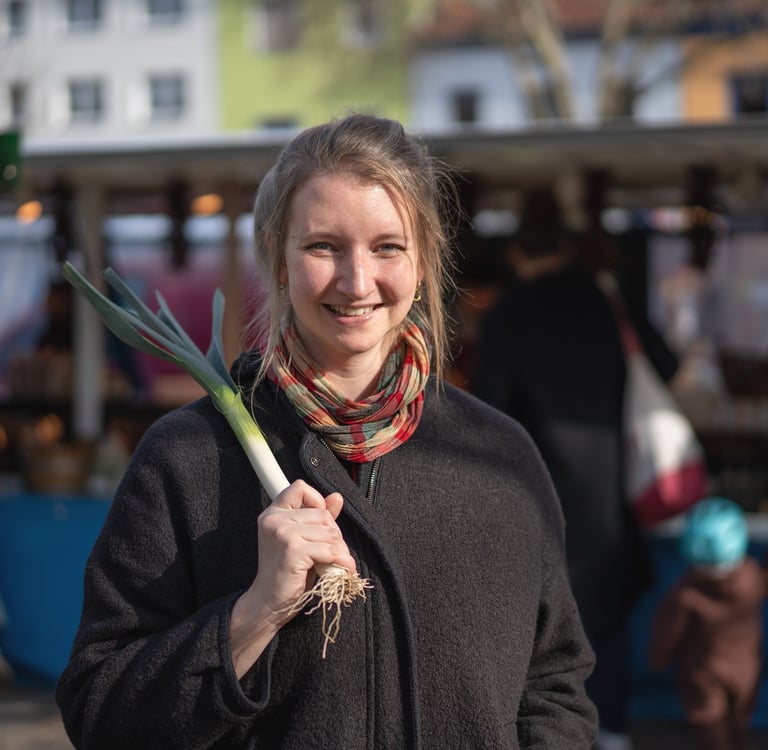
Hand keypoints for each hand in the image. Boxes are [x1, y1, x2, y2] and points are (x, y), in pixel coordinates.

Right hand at [229, 480, 356, 675]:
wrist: (268, 603)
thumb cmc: (286, 573)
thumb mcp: (303, 540)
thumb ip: (317, 518)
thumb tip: (337, 497)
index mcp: (273, 513)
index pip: (299, 488)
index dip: (316, 500)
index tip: (321, 523)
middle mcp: (275, 519)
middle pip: (322, 513)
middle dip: (334, 534)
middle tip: (333, 554)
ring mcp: (282, 533)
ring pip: (329, 531)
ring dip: (340, 550)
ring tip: (337, 564)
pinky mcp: (293, 550)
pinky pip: (330, 550)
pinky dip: (342, 561)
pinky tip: (342, 570)